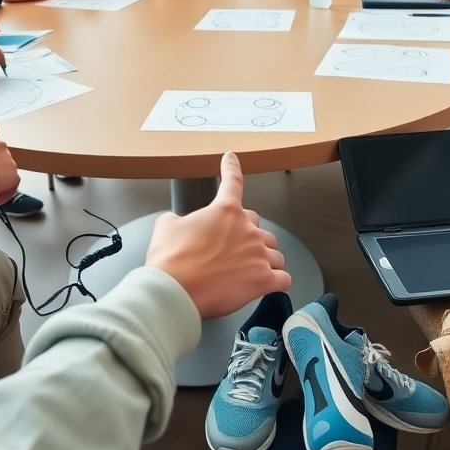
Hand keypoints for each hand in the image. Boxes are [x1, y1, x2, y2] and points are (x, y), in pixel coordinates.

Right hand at [147, 153, 290, 318]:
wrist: (175, 291)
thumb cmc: (170, 262)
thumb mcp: (165, 227)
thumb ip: (178, 219)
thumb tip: (179, 223)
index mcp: (224, 211)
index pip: (232, 182)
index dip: (231, 168)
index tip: (232, 158)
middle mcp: (247, 230)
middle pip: (258, 226)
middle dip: (247, 235)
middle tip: (231, 250)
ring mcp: (258, 255)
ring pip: (275, 253)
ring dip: (264, 259)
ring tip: (246, 271)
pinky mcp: (264, 280)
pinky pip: (283, 278)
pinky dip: (277, 281)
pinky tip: (267, 284)